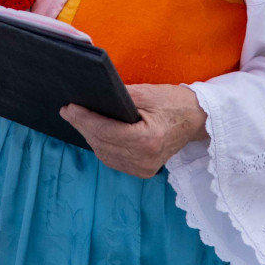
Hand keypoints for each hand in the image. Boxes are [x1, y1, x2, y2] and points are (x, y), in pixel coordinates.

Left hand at [61, 83, 207, 178]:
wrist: (196, 119)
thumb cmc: (173, 102)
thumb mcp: (147, 93)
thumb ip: (118, 96)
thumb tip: (90, 95)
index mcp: (148, 140)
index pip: (106, 131)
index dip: (85, 119)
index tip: (69, 107)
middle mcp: (145, 159)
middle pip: (102, 143)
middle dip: (83, 126)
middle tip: (68, 111)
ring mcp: (144, 169)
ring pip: (104, 154)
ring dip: (90, 137)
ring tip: (77, 119)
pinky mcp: (143, 171)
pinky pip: (113, 160)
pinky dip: (101, 146)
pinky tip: (94, 133)